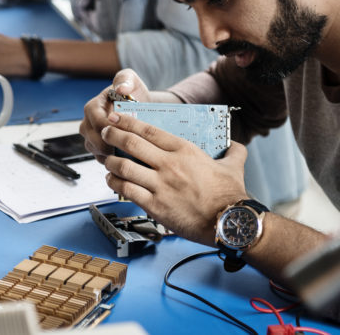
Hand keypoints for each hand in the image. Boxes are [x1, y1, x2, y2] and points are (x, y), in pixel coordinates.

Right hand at [80, 69, 151, 163]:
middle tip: (129, 147)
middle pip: (93, 140)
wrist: (139, 106)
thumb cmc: (133, 92)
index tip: (126, 131)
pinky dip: (113, 161)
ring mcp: (91, 138)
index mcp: (92, 107)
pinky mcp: (97, 149)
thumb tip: (121, 88)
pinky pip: (102, 159)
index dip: (110, 128)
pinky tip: (127, 158)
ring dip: (112, 155)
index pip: (96, 121)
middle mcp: (87, 123)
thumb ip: (125, 80)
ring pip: (96, 152)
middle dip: (111, 145)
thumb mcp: (130, 80)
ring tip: (129, 153)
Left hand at [100, 111, 248, 245]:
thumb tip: (235, 144)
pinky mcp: (155, 206)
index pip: (149, 130)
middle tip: (105, 131)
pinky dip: (115, 184)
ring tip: (107, 159)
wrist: (229, 222)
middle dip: (113, 134)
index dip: (128, 121)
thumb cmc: (230, 195)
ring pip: (124, 167)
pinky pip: (127, 190)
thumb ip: (233, 150)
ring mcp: (160, 185)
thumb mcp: (234, 165)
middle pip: (131, 143)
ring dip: (111, 161)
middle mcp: (169, 165)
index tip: (116, 116)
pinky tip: (112, 181)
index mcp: (185, 150)